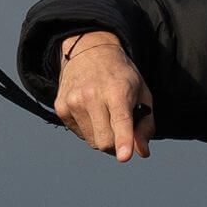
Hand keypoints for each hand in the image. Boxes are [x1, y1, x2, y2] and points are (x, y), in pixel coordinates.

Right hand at [53, 31, 154, 161]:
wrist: (89, 49)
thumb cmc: (121, 76)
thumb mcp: (142, 93)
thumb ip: (145, 125)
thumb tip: (142, 153)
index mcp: (117, 90)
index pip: (121, 121)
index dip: (123, 141)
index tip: (124, 157)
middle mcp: (92, 95)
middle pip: (105, 141)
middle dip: (116, 144)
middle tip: (121, 130)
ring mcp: (73, 101)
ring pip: (92, 141)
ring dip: (102, 136)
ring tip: (105, 114)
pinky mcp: (61, 107)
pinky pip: (80, 134)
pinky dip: (89, 129)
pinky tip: (91, 111)